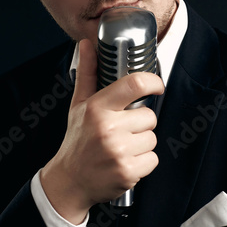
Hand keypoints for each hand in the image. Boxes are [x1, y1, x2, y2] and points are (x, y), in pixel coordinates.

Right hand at [40, 39, 163, 223]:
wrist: (70, 181)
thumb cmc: (77, 140)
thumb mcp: (79, 104)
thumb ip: (87, 72)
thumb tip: (86, 45)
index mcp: (97, 108)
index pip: (134, 85)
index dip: (152, 82)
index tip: (156, 86)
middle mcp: (108, 128)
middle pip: (149, 116)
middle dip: (140, 123)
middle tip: (122, 130)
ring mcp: (118, 151)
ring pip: (152, 138)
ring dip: (142, 143)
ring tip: (121, 147)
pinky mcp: (128, 171)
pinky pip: (153, 159)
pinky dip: (143, 162)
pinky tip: (125, 161)